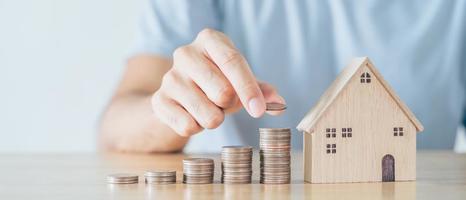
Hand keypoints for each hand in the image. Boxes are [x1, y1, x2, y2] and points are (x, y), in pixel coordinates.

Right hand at [151, 29, 284, 136]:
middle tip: (223, 101)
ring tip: (208, 108)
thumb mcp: (240, 80)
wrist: (179, 94)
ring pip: (208, 115)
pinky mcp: (158, 101)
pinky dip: (198, 128)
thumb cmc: (216, 81)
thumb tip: (279, 104)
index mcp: (209, 39)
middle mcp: (185, 53)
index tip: (258, 110)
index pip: (233, 62)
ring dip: (215, 119)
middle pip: (223, 92)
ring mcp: (169, 77)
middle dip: (230, 105)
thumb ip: (262, 90)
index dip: (248, 89)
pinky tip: (193, 115)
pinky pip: (189, 127)